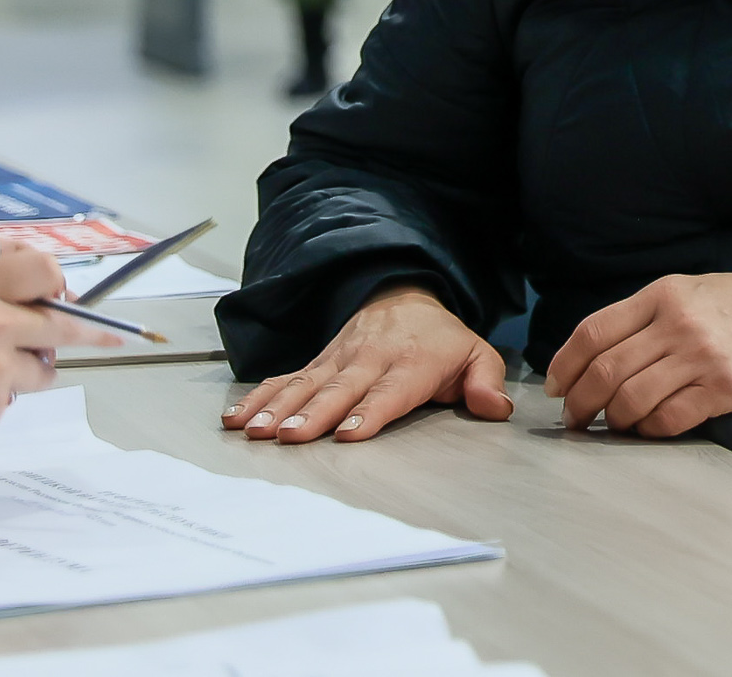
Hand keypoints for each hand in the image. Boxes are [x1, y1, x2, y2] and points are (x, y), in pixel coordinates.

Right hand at [223, 285, 511, 443]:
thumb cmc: (441, 340)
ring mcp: (338, 358)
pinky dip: (259, 396)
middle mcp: (369, 359)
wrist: (403, 294)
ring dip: (279, 408)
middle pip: (339, 390)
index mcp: (410, 363)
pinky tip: (236, 417)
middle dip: (314, 414)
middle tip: (289, 437)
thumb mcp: (476, 353)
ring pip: (306, 384)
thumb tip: (495, 409)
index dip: (369, 412)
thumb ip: (486, 381)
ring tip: (255, 431)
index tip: (349, 433)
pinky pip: (285, 378)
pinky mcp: (317, 361)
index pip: (389, 391)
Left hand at [545, 273, 731, 438]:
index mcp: (664, 293)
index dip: (563, 364)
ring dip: (613, 422)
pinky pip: (669, 419)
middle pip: (604, 370)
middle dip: (580, 402)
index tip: (554, 387)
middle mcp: (676, 323)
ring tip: (613, 428)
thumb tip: (605, 353)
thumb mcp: (699, 290)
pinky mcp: (724, 389)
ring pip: (630, 399)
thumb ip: (654, 315)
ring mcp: (700, 356)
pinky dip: (651, 430)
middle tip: (575, 420)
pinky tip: (652, 429)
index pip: (593, 331)